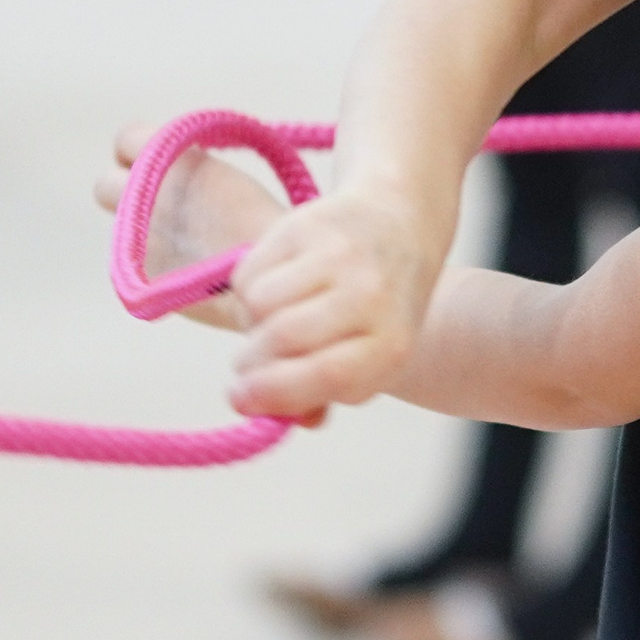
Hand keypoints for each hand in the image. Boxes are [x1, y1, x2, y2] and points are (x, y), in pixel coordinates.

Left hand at [94, 123, 287, 331]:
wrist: (272, 276)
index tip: (167, 161)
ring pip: (119, 228)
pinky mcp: (139, 277)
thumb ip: (187, 169)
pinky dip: (153, 261)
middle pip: (107, 186)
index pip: (126, 140)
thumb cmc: (264, 224)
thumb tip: (174, 172)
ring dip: (137, 226)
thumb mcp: (224, 176)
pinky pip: (134, 263)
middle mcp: (143, 196)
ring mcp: (136, 239)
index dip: (145, 151)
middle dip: (130, 191)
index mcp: (168, 161)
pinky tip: (187, 266)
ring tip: (178, 236)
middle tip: (164, 201)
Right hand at [223, 187, 449, 421]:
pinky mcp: (308, 224)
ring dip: (250, 322)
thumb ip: (324, 394)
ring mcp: (340, 254)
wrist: (398, 223)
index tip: (240, 399)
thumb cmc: (376, 308)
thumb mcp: (368, 359)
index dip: (274, 393)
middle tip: (247, 364)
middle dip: (251, 362)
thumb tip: (273, 416)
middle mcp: (371, 294)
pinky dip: (249, 288)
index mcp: (393, 342)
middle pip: (283, 339)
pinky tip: (274, 287)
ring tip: (271, 320)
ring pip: (259, 304)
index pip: (329, 374)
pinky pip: (251, 271)